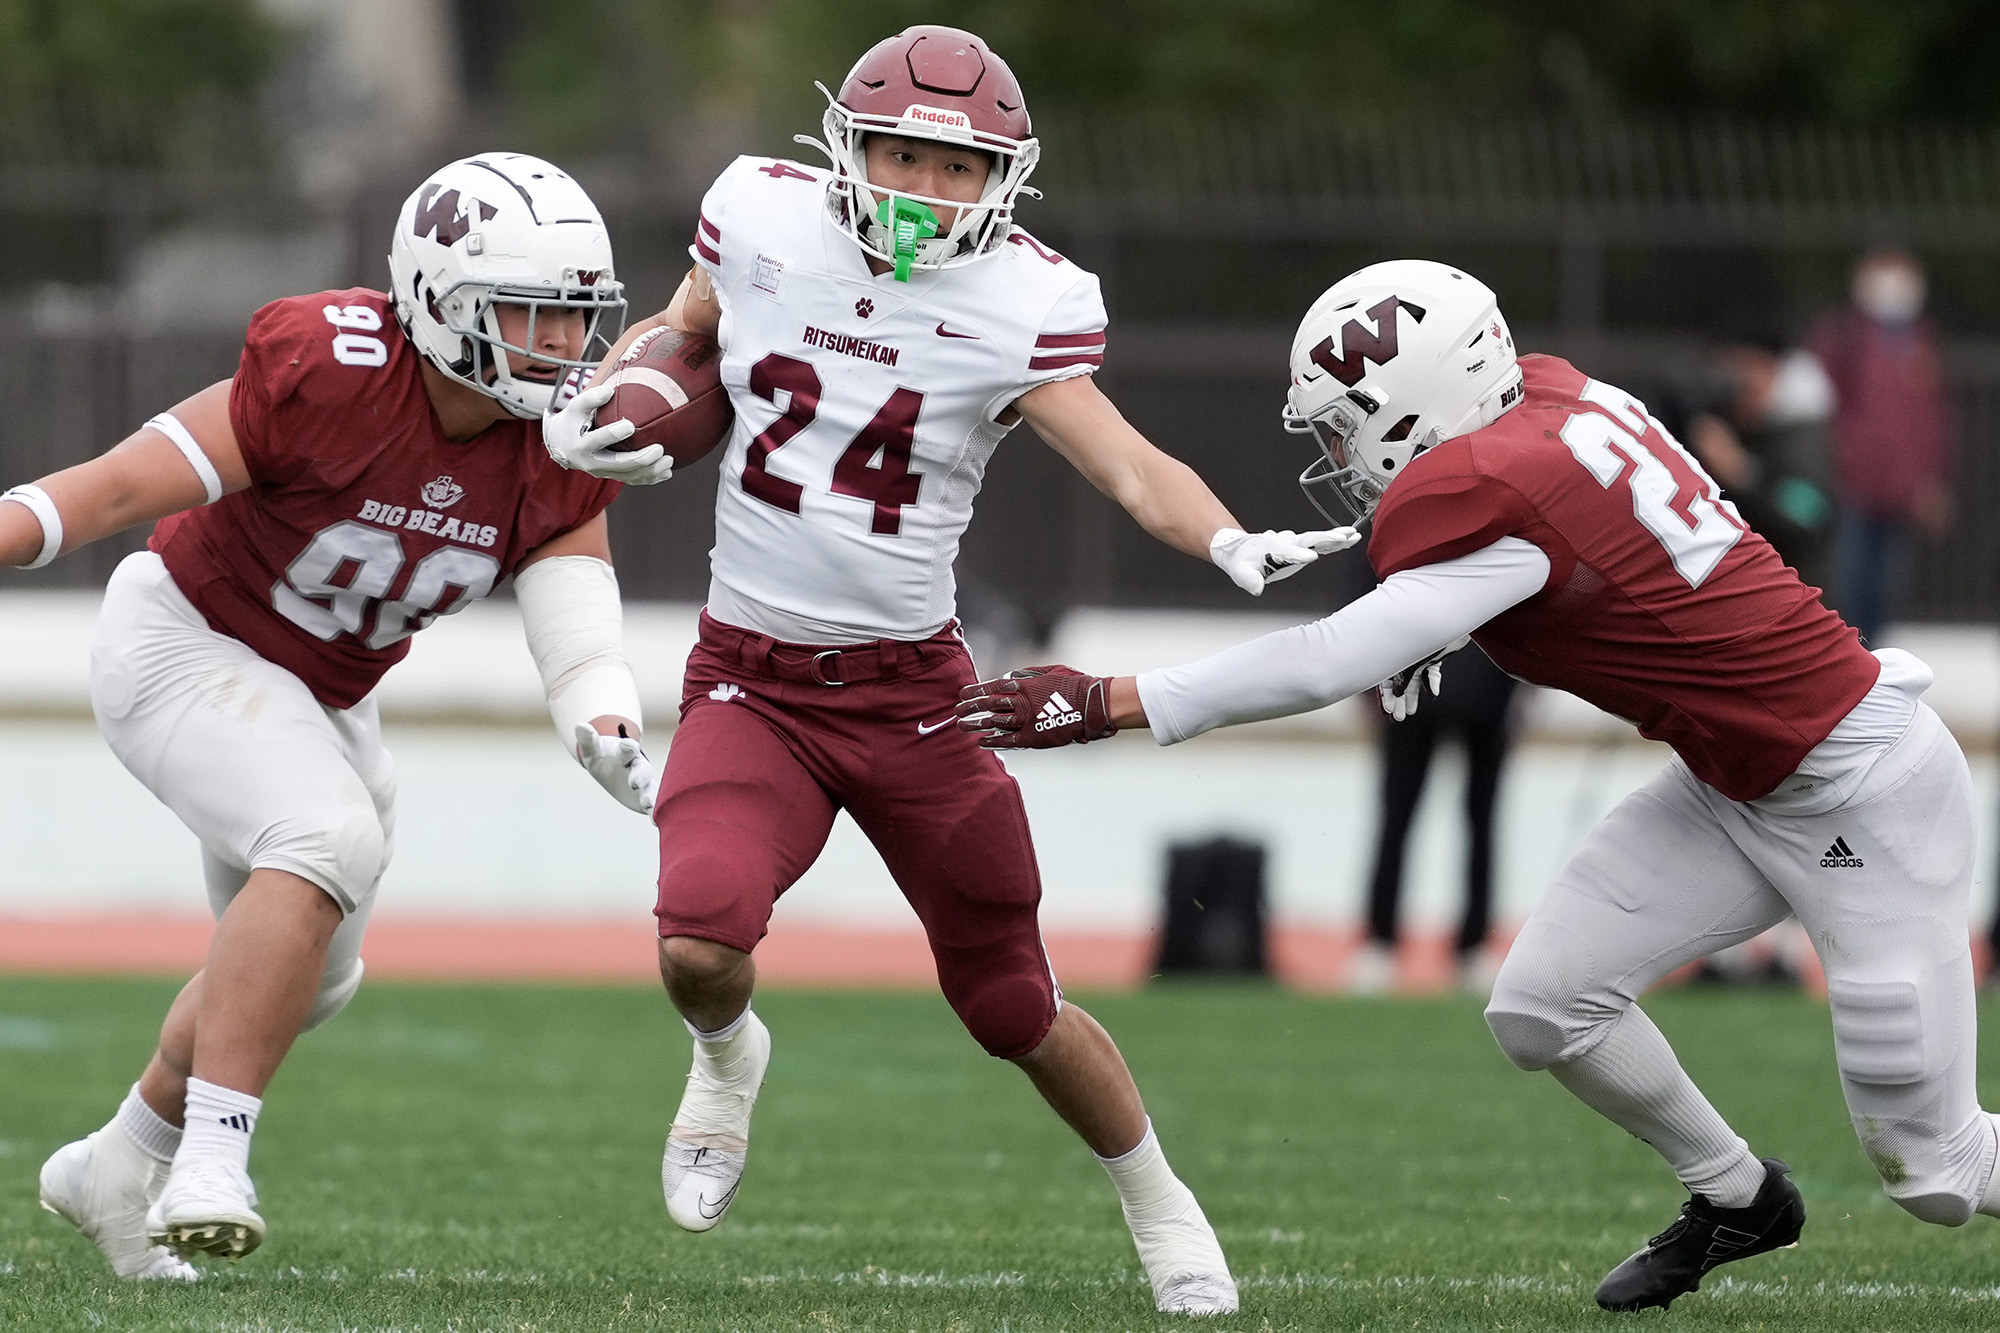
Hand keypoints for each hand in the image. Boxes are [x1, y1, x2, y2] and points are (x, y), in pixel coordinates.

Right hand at [543, 379, 674, 484]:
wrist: (561, 445)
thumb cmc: (572, 421)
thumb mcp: (575, 407)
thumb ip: (591, 398)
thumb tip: (610, 390)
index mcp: (581, 444)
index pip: (598, 440)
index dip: (613, 434)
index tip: (631, 425)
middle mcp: (591, 463)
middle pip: (618, 464)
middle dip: (641, 459)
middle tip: (660, 448)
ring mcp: (602, 473)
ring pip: (629, 476)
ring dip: (651, 470)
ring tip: (669, 460)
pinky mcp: (611, 476)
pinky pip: (632, 480)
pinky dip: (650, 478)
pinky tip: (667, 473)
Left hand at [575, 723, 657, 814]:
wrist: (613, 769)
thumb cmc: (603, 758)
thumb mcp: (592, 750)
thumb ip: (588, 740)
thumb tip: (580, 726)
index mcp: (626, 753)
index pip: (629, 748)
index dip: (628, 747)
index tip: (627, 746)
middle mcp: (638, 767)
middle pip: (642, 769)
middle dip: (639, 775)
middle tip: (634, 783)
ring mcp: (644, 784)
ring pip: (650, 788)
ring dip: (651, 796)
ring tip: (649, 804)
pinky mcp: (645, 798)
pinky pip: (652, 805)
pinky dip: (654, 813)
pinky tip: (654, 822)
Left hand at [954, 666, 1117, 749]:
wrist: (1093, 705)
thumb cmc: (1076, 685)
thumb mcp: (1051, 671)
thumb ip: (1027, 675)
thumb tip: (1009, 677)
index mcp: (1024, 684)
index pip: (992, 687)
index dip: (975, 691)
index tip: (962, 694)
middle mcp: (1021, 701)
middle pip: (988, 705)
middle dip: (970, 708)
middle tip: (957, 711)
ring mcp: (1026, 720)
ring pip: (993, 722)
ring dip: (976, 724)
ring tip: (962, 726)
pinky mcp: (1033, 737)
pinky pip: (1008, 740)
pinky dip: (993, 740)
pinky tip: (981, 742)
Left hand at [1209, 525, 1361, 594]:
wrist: (1244, 551)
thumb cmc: (1244, 562)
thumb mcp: (1241, 573)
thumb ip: (1250, 580)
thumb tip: (1257, 588)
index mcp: (1273, 549)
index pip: (1287, 551)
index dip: (1298, 554)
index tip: (1310, 556)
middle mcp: (1287, 543)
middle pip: (1307, 539)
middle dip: (1323, 539)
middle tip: (1340, 538)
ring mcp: (1296, 543)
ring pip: (1317, 538)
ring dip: (1335, 537)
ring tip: (1352, 535)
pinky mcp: (1303, 547)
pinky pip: (1322, 542)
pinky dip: (1336, 540)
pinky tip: (1351, 538)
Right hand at [1377, 636, 1469, 720]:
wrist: (1447, 619)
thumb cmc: (1422, 633)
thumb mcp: (1409, 660)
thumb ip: (1403, 679)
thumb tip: (1398, 694)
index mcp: (1392, 654)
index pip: (1385, 678)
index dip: (1386, 695)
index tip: (1388, 710)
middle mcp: (1404, 656)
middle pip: (1399, 682)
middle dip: (1398, 700)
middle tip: (1398, 717)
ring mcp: (1419, 656)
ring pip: (1414, 681)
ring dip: (1412, 696)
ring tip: (1410, 711)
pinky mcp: (1435, 657)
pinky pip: (1431, 673)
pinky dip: (1431, 684)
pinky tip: (1432, 694)